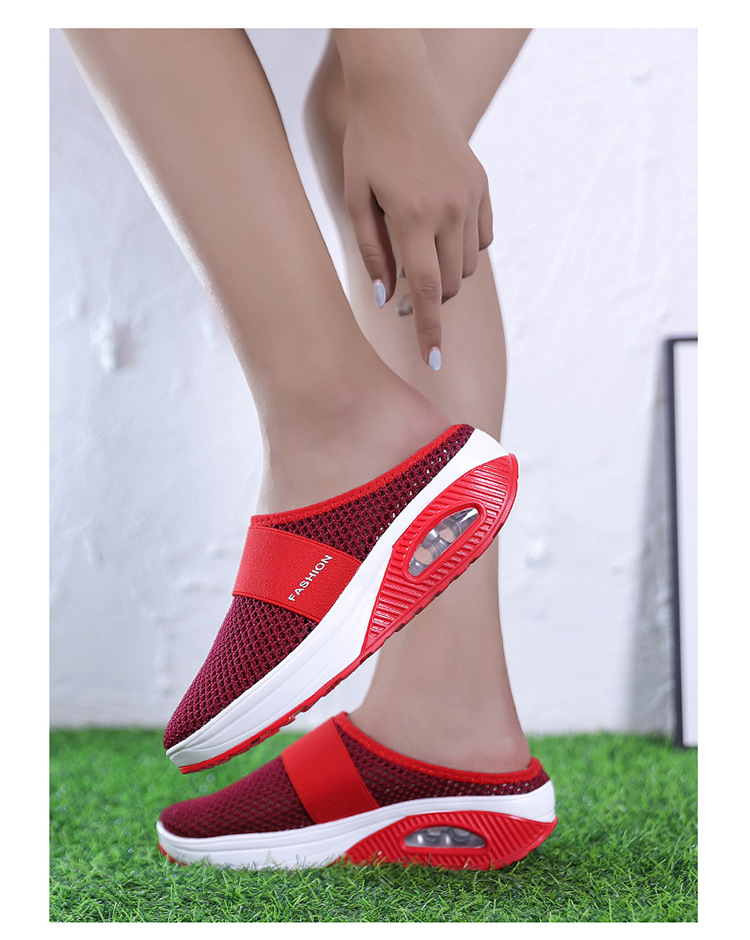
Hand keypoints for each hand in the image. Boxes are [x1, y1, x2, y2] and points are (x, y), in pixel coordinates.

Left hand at [338, 45, 492, 368]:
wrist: (397, 86)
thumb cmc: (366, 144)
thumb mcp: (355, 200)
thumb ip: (372, 253)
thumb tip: (388, 298)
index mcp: (412, 217)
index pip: (427, 291)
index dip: (429, 330)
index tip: (433, 361)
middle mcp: (449, 210)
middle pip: (450, 283)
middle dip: (431, 301)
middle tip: (404, 300)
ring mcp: (471, 196)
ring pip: (468, 264)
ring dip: (447, 276)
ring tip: (419, 260)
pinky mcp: (482, 184)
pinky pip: (483, 238)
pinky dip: (465, 250)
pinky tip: (442, 238)